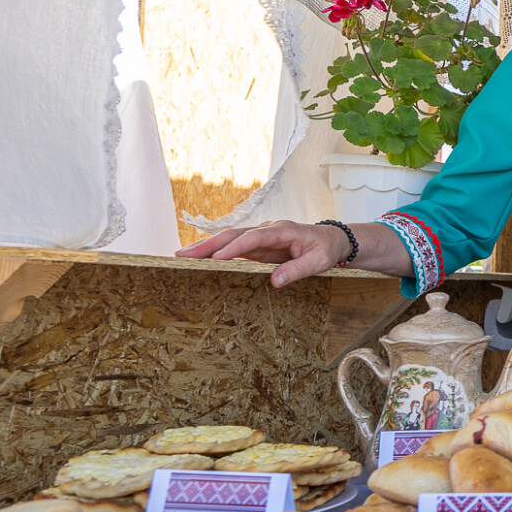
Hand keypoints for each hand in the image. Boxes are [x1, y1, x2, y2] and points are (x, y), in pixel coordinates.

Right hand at [177, 220, 348, 287]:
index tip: (217, 258)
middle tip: (183, 254)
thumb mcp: (319, 261)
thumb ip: (298, 270)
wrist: (331, 240)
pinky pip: (233, 247)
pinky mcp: (257, 246)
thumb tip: (276, 281)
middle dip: (208, 244)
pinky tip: (198, 259)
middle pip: (233, 235)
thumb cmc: (325, 249)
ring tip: (180, 256)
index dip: (235, 248)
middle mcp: (267, 230)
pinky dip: (214, 252)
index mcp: (283, 230)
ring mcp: (260, 236)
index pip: (254, 238)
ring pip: (229, 239)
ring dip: (205, 247)